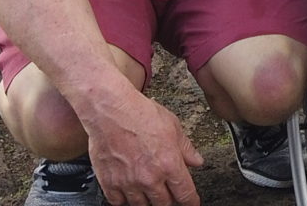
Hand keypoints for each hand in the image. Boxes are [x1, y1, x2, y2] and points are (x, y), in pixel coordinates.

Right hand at [85, 91, 205, 205]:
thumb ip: (186, 148)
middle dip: (168, 199)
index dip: (190, 202)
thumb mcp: (172, 126)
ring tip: (147, 188)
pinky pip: (118, 202)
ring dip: (146, 200)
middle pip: (164, 204)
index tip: (191, 203)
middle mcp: (150, 178)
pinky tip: (128, 189)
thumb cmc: (139, 113)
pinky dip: (124, 199)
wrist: (109, 110)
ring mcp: (128, 183)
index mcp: (169, 164)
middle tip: (167, 191)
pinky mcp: (109, 183)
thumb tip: (197, 161)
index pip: (185, 195)